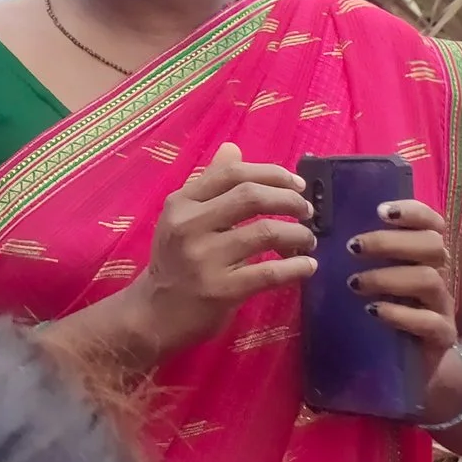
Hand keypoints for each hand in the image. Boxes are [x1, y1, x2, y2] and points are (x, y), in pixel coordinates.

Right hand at [123, 142, 317, 359]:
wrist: (154, 312)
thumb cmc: (174, 261)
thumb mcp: (183, 217)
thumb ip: (210, 184)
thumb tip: (233, 148)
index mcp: (181, 203)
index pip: (231, 173)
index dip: (271, 173)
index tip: (297, 184)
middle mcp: (189, 225)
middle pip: (251, 197)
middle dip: (289, 200)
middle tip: (307, 211)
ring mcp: (205, 258)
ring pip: (266, 233)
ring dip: (298, 234)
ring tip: (307, 240)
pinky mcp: (221, 290)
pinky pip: (271, 273)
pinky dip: (297, 267)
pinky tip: (308, 266)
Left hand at [349, 198, 458, 381]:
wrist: (400, 360)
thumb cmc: (374, 306)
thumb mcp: (361, 275)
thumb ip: (346, 252)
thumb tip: (301, 230)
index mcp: (420, 253)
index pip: (431, 222)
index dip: (412, 212)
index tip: (380, 210)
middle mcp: (437, 273)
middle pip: (432, 245)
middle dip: (391, 242)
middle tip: (353, 246)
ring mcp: (442, 305)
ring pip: (430, 280)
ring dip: (387, 277)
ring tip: (354, 283)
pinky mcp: (441, 335)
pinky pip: (430, 321)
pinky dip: (400, 313)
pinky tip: (374, 311)